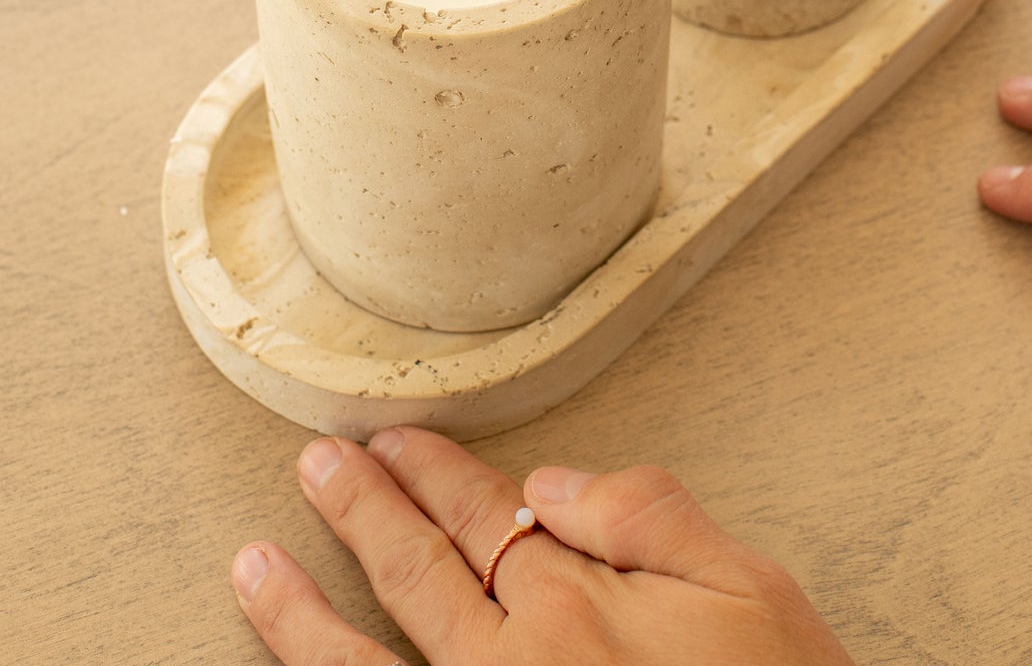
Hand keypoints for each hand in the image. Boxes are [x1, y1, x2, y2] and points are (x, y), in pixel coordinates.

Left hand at [231, 428, 854, 664]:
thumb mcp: (749, 590)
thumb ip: (648, 519)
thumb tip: (550, 481)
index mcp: (575, 611)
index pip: (483, 519)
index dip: (434, 475)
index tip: (392, 441)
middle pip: (414, 577)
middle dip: (361, 514)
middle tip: (316, 467)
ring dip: (303, 618)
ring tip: (254, 568)